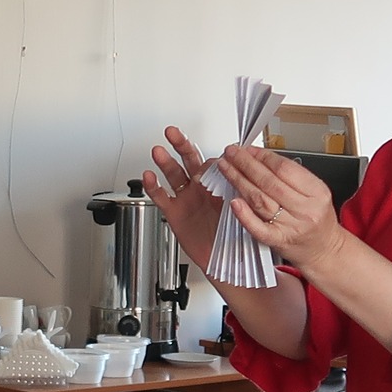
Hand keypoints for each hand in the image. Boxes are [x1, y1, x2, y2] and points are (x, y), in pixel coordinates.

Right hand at [142, 128, 226, 269]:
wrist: (225, 258)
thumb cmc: (236, 234)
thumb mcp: (242, 208)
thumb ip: (237, 191)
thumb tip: (237, 176)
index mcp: (219, 183)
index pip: (214, 162)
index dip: (213, 159)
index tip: (218, 159)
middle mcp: (201, 187)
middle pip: (189, 160)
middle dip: (181, 144)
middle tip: (173, 132)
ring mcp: (187, 199)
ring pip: (173, 174)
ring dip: (165, 162)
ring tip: (158, 150)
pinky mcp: (175, 213)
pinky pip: (161, 197)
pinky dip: (153, 186)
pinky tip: (149, 176)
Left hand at [213, 147, 343, 274]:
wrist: (324, 250)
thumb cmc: (317, 220)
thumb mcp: (315, 193)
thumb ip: (291, 177)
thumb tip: (260, 158)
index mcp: (316, 192)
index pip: (284, 168)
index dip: (263, 156)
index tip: (248, 149)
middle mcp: (304, 209)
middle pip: (269, 181)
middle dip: (246, 164)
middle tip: (231, 153)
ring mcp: (291, 226)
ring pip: (260, 200)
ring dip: (239, 181)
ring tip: (226, 168)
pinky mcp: (278, 241)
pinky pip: (258, 228)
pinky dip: (244, 214)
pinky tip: (233, 202)